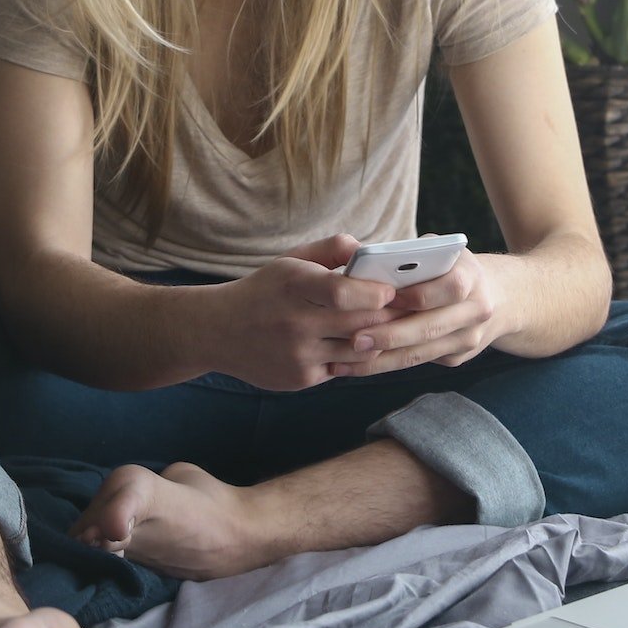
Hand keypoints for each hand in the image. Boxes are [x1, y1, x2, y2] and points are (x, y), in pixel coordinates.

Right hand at [206, 234, 399, 390]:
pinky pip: (343, 369)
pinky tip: (361, 345)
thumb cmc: (264, 291)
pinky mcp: (301, 378)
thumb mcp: (290, 261)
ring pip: (358, 350)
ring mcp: (298, 354)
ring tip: (393, 327)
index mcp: (293, 285)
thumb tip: (366, 249)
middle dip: (389, 316)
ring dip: (378, 339)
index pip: (343, 292)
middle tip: (410, 309)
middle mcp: (295, 322)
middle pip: (360, 323)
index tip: (391, 289)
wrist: (218, 331)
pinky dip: (355, 357)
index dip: (375, 292)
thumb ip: (330, 248)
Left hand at [333, 253, 502, 375]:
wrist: (500, 296)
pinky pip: (418, 363)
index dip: (414, 296)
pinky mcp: (457, 358)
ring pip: (420, 353)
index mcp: (471, 277)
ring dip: (381, 360)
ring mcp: (469, 339)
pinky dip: (386, 365)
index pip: (447, 288)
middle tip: (353, 340)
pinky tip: (356, 366)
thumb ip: (411, 257)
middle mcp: (475, 311)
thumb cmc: (452, 266)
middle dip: (389, 336)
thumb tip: (368, 268)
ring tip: (345, 361)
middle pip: (429, 327)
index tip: (381, 299)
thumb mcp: (440, 252)